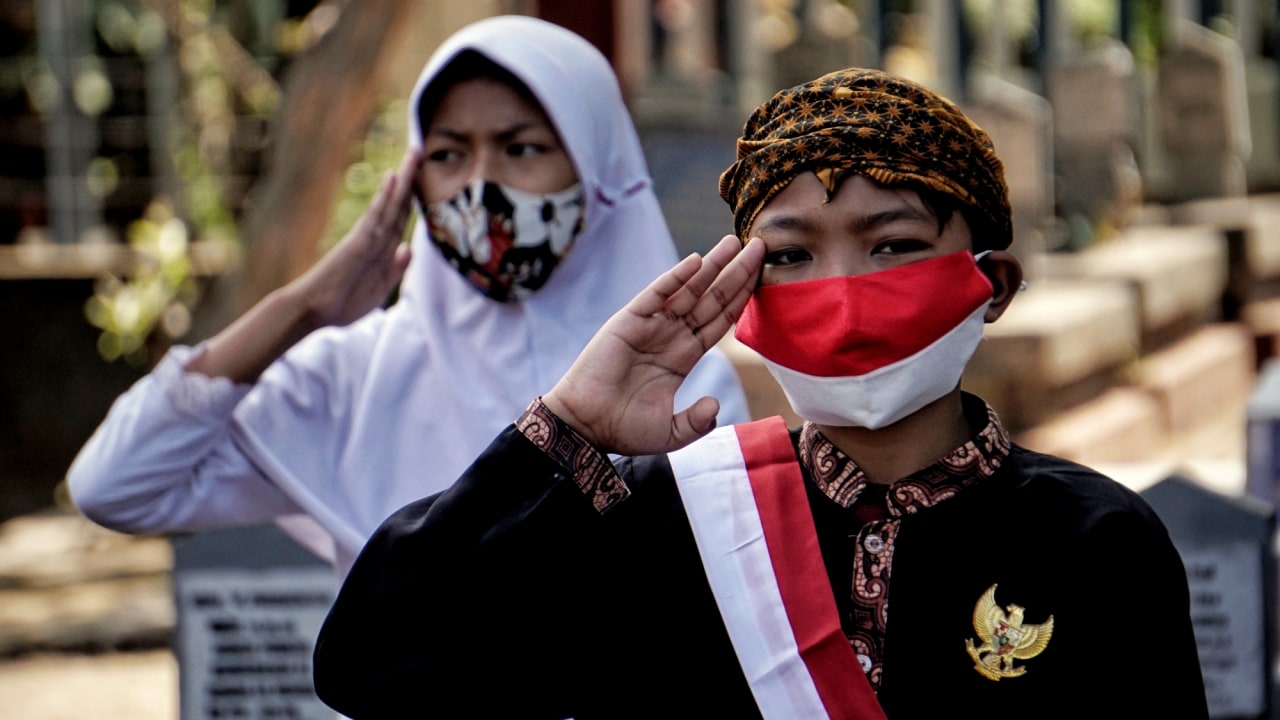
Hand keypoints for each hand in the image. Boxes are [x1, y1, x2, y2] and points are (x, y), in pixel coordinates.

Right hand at [293, 148, 421, 328]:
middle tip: (419, 148)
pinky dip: (384, 198)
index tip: (424, 175)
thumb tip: (407, 247)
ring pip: (390, 204)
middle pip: (398, 203)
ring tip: (413, 153)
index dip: (413, 196)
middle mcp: (376, 238)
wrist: (312, 310)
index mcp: (382, 249)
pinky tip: (393, 178)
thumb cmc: (341, 303)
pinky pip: (375, 217)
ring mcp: (366, 238)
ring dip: (404, 178)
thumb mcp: (378, 289)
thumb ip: (394, 269)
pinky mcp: (357, 243)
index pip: (401, 217)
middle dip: (410, 177)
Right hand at [543, 235, 763, 454]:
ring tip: (735, 242)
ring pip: (690, 289)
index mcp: (683, 356)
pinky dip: (675, 277)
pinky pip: (657, 294)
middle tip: (760, 246)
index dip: (743, 299)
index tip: (763, 277)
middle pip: (712, 298)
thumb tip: (714, 403)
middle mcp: (671, 335)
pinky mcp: (628, 321)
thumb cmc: (623, 429)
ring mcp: (651, 326)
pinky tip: (696, 261)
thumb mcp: (671, 433)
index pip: (721, 320)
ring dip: (713, 265)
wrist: (585, 427)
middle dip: (737, 273)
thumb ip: (697, 422)